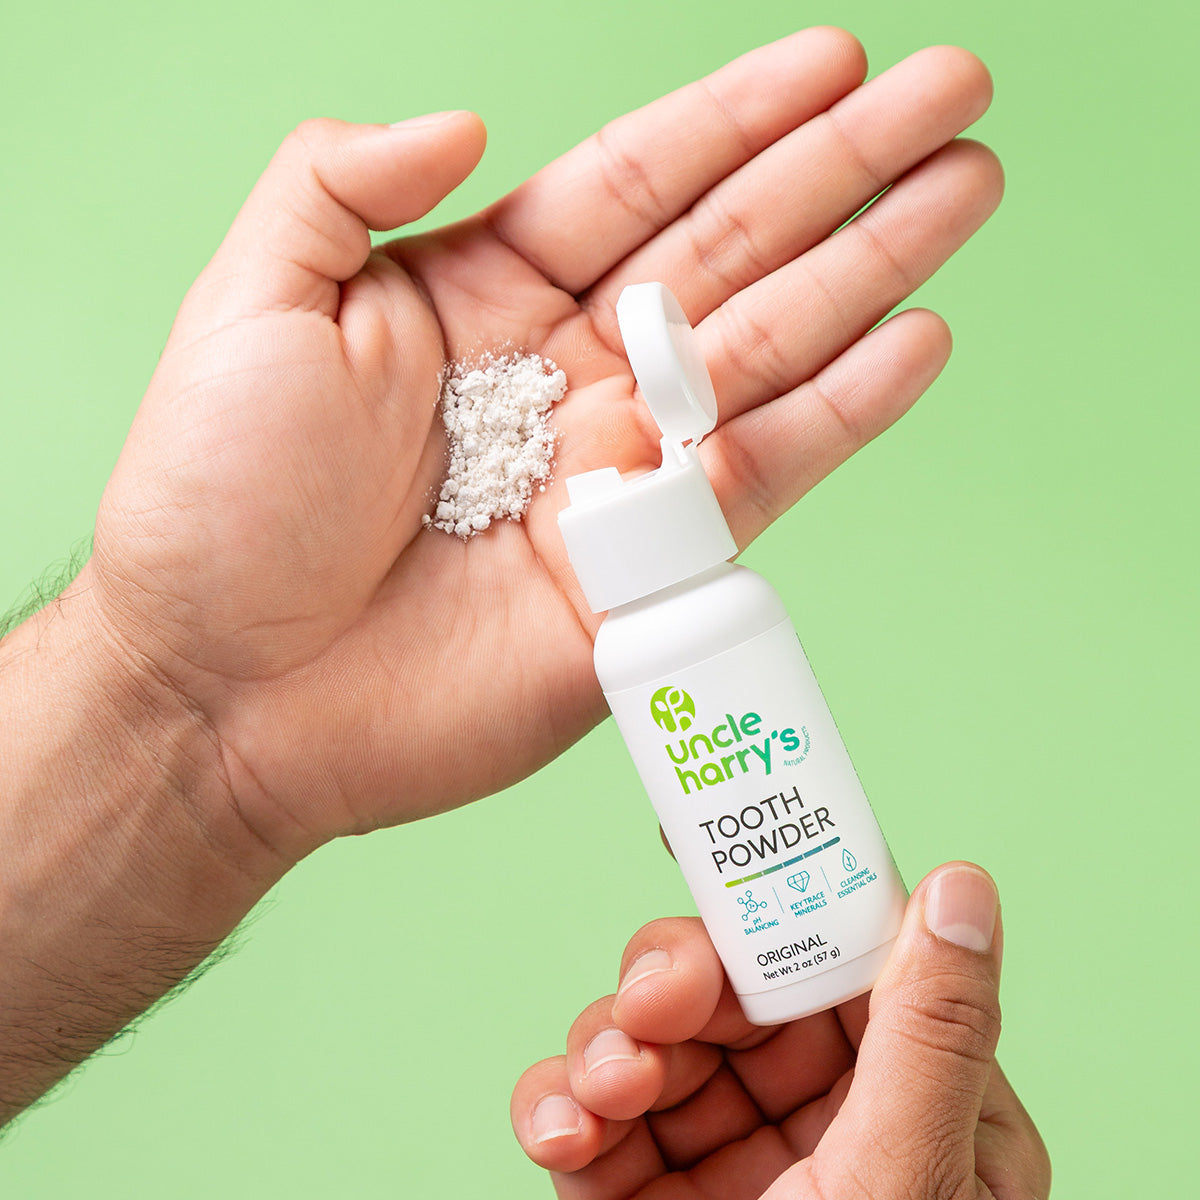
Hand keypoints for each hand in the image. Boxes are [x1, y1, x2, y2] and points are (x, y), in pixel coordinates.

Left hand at [75, 29, 1000, 866]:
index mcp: (484, 296)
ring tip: (964, 190)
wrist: (231, 690)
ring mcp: (616, 475)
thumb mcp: (254, 302)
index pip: (639, 181)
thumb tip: (470, 117)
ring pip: (772, 349)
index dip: (739, 117)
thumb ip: (346, 180)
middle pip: (734, 248)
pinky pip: (765, 476)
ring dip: (875, 268)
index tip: (835, 59)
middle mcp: (567, 374)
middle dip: (847, 168)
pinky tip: (915, 339)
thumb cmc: (220, 503)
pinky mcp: (647, 574)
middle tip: (953, 94)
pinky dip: (844, 410)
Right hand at [513, 863, 1049, 1199]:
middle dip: (679, 982)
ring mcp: (725, 1157)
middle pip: (735, 992)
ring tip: (607, 1086)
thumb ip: (931, 1031)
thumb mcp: (909, 1182)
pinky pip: (594, 1118)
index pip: (845, 961)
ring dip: (613, 1043)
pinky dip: (563, 1107)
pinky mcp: (641, 1194)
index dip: (781, 895)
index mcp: (915, 1105)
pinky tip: (563, 1128)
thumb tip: (965, 883)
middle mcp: (821, 1120)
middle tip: (654, 1000)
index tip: (707, 841)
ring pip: (653, 1039)